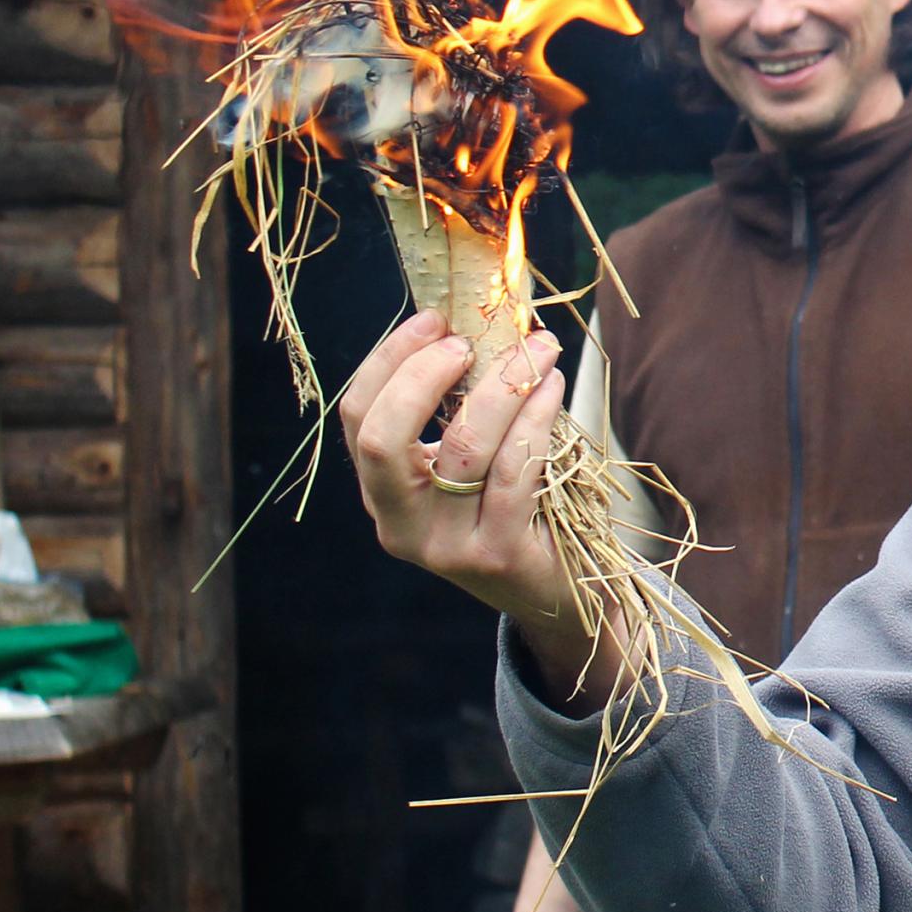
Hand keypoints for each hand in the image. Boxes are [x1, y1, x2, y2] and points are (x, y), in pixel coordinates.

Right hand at [338, 310, 570, 624]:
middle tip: (469, 339)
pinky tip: (553, 388)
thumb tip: (473, 320)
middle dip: (422, 374)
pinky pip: (513, 470)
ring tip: (539, 349)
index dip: (391, 359)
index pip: (358, 416)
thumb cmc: (514, 507)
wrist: (552, 592)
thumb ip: (457, 406)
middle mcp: (399, 525)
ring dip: (504, 383)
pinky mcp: (496, 554)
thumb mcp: (469, 461)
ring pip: (463, 446)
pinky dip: (535, 417)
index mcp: (382, 493)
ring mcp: (444, 546)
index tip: (435, 319)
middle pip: (382, 438)